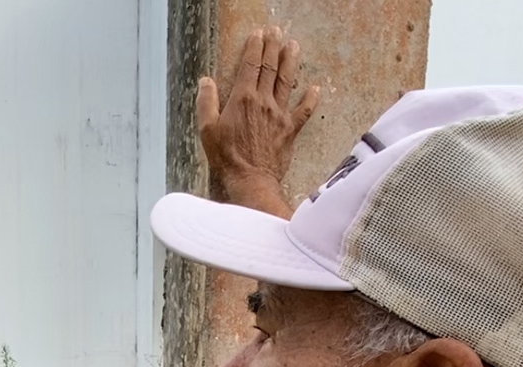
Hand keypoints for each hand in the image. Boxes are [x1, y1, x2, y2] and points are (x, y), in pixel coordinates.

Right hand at [198, 25, 322, 218]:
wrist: (251, 180)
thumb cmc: (227, 157)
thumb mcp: (207, 130)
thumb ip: (206, 103)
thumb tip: (205, 81)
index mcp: (242, 99)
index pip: (250, 65)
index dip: (254, 47)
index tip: (257, 34)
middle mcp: (263, 101)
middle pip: (270, 67)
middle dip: (273, 46)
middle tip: (276, 31)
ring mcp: (279, 114)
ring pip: (287, 81)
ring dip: (291, 61)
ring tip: (294, 46)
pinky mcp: (290, 130)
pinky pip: (304, 111)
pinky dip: (311, 99)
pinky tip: (316, 88)